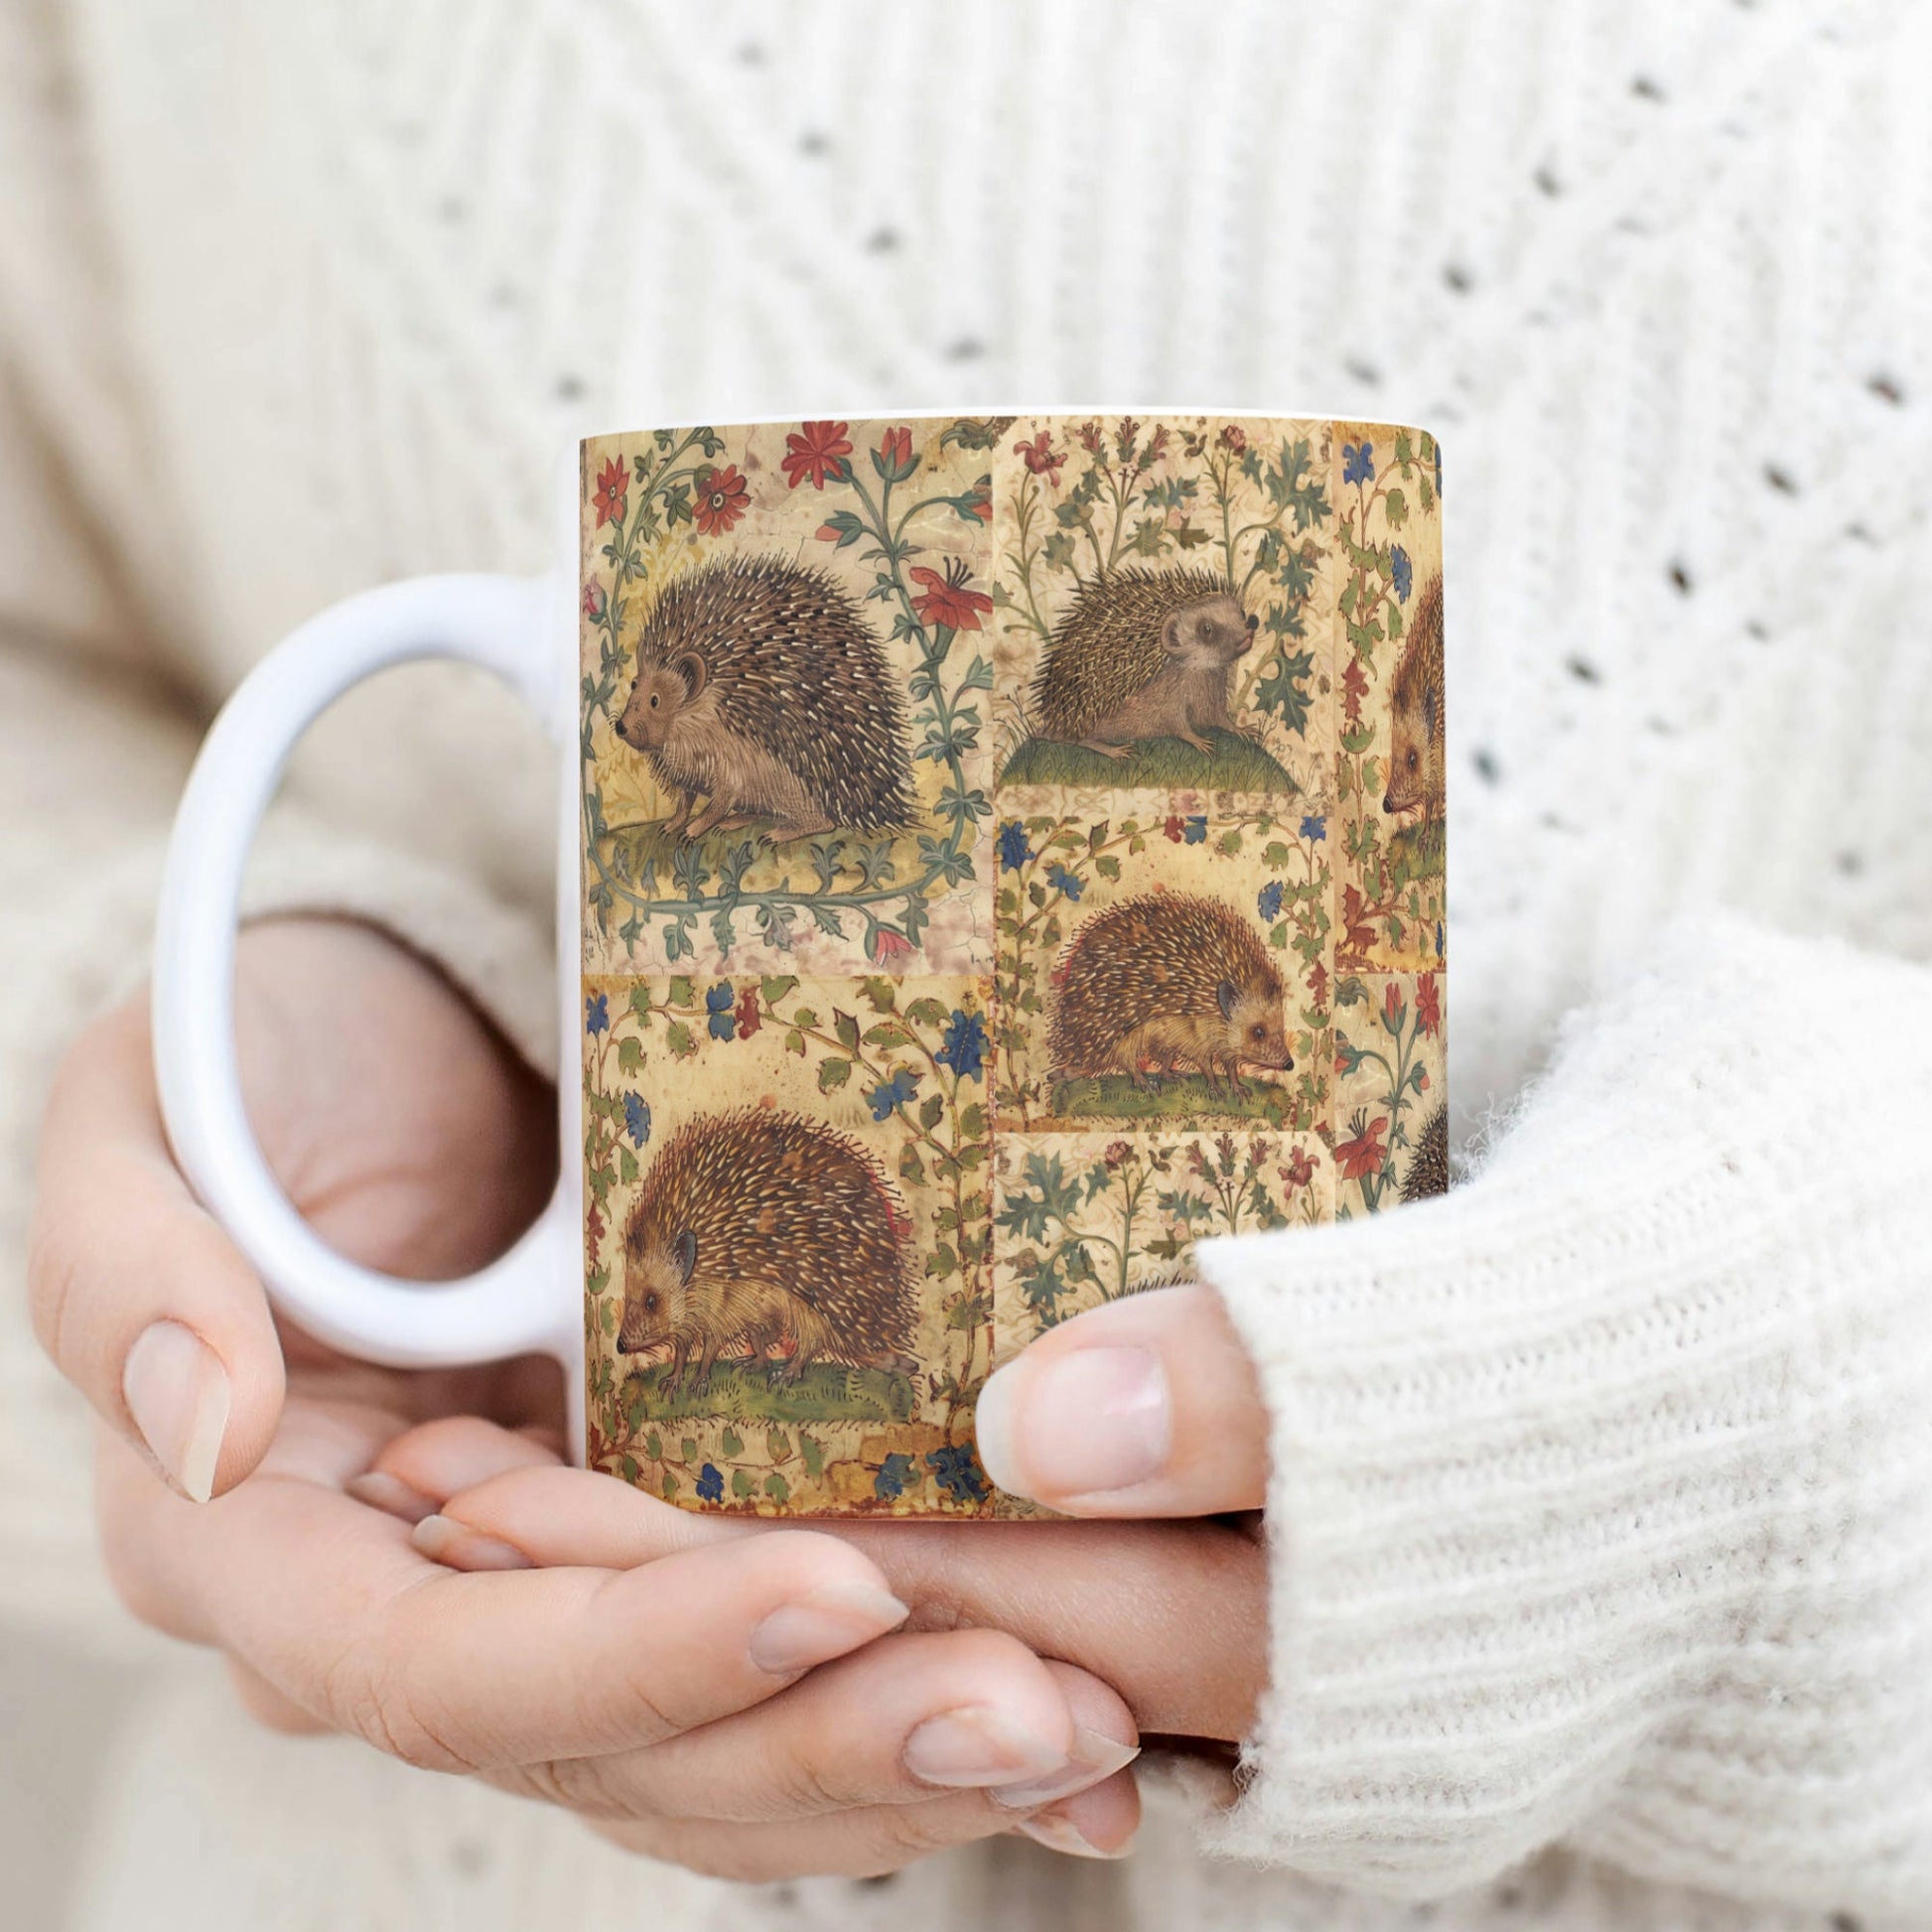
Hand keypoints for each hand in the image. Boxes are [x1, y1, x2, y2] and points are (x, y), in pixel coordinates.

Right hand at [28, 918, 1139, 1875]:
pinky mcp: (670, 1548)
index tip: (823, 1589)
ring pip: (720, 1750)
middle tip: (1028, 1709)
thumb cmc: (265, 1058)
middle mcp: (419, 1608)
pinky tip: (1076, 1722)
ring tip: (1086, 1729)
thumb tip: (192, 1428)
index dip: (629, 1654)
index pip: (440, 1665)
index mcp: (269, 1541)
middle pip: (613, 1751)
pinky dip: (912, 1699)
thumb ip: (128, 1265)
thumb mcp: (147, 1115)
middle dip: (820, 1743)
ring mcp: (558, 1592)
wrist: (396, 1032)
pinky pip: (787, 1673)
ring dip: (901, 1754)